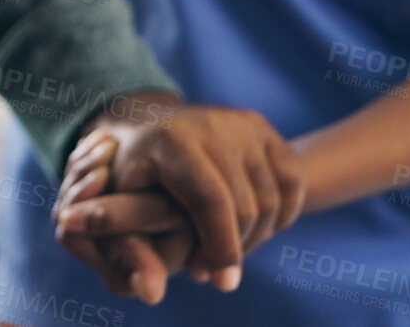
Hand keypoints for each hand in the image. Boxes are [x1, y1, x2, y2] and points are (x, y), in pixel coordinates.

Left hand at [58, 93, 305, 292]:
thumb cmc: (128, 172)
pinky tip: (257, 228)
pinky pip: (291, 181)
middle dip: (237, 248)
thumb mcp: (118, 203)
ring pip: (271, 197)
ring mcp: (241, 124)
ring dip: (258, 235)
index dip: (222, 247)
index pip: (212, 201)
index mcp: (172, 141)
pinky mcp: (262, 127)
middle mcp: (212, 125)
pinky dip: (282, 213)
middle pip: (245, 204)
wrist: (146, 120)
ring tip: (229, 250)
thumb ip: (132, 245)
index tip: (223, 283)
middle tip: (218, 273)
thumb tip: (158, 290)